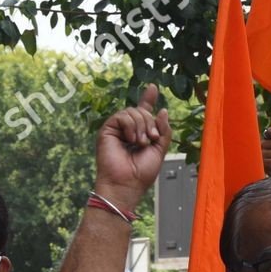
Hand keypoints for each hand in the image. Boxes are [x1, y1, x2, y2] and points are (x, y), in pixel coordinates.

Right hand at [95, 85, 172, 211]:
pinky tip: (131, 139)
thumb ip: (164, 130)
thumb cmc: (141, 173)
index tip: (153, 87)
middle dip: (150, 122)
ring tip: (140, 143)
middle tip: (151, 139)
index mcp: (139, 134)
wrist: (127, 184)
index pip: (143, 112)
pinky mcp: (106, 131)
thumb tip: (162, 110)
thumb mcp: (160, 149)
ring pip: (132, 112)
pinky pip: (122, 116)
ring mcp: (116, 130)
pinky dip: (131, 125)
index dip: (148, 99)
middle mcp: (126, 130)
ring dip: (141, 125)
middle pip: (141, 111)